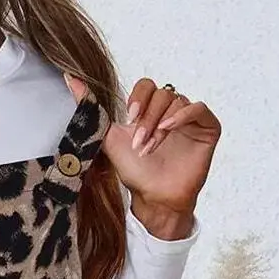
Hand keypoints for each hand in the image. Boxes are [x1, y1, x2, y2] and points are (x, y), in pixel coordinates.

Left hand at [66, 73, 220, 240]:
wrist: (155, 199)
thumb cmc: (135, 172)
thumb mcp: (109, 138)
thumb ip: (92, 110)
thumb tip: (70, 79)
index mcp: (150, 109)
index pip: (147, 85)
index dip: (138, 97)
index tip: (129, 118)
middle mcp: (171, 110)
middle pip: (161, 93)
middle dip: (147, 117)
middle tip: (139, 143)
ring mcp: (190, 118)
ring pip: (177, 101)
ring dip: (160, 124)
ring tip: (150, 148)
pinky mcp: (208, 127)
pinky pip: (199, 108)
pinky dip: (183, 115)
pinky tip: (169, 129)